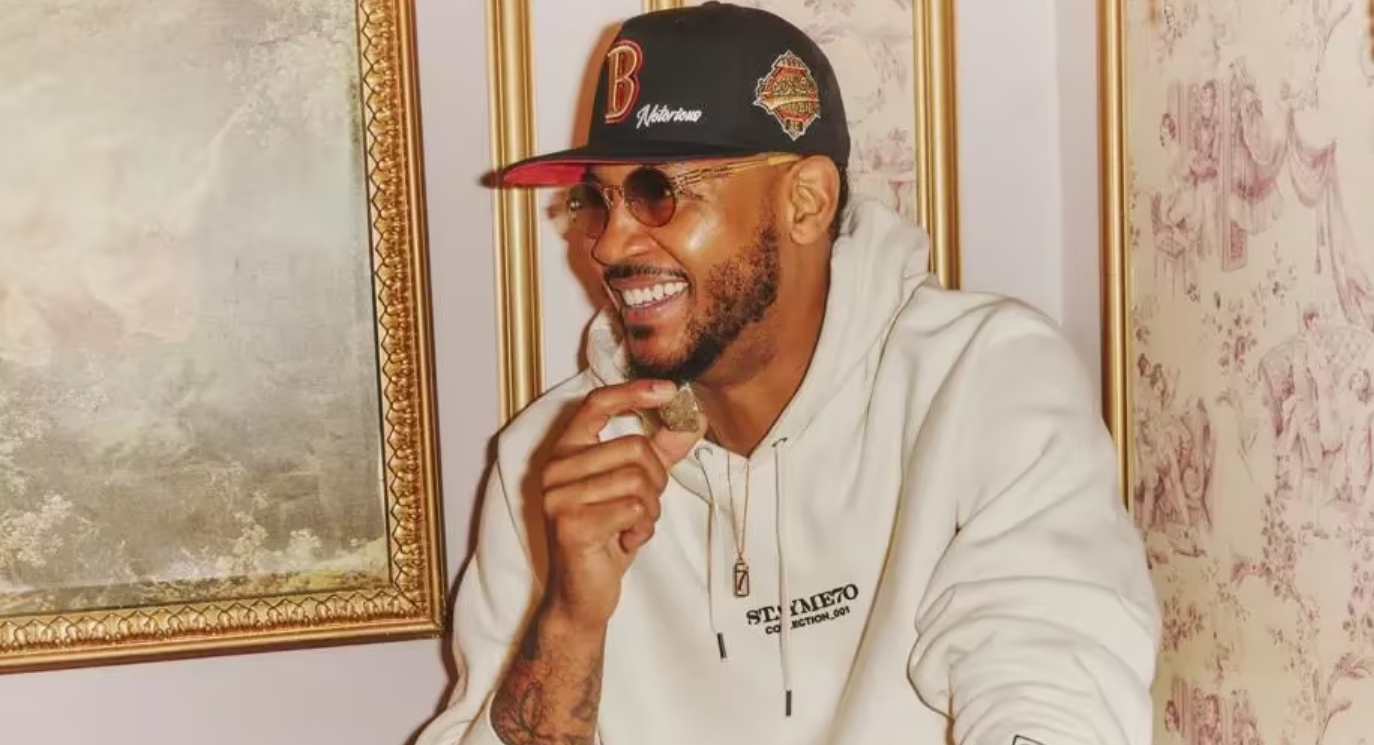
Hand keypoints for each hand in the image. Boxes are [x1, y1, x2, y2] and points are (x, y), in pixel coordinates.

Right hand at [538, 379, 705, 630]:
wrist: (581, 595)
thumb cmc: (605, 538)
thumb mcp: (634, 488)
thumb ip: (660, 450)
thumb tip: (693, 417)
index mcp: (565, 453)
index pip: (596, 403)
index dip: (634, 391)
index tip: (669, 390)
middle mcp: (555, 470)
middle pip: (633, 448)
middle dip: (655, 481)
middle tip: (643, 508)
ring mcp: (559, 497)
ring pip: (637, 481)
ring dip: (649, 510)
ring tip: (631, 527)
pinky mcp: (571, 524)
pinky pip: (633, 509)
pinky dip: (642, 529)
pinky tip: (625, 542)